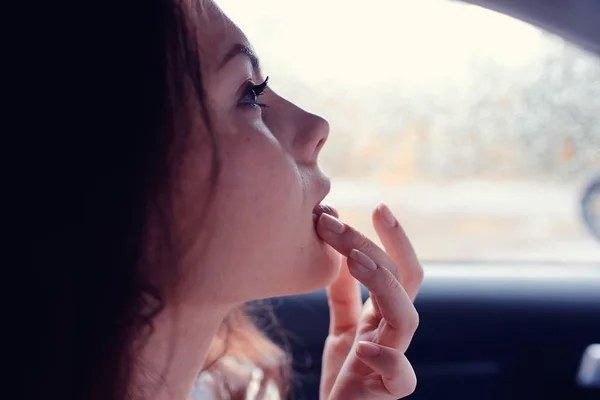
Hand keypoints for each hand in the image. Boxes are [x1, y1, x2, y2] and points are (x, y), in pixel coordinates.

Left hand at [317, 203, 422, 398]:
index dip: (393, 238)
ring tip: (352, 260)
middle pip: (401, 281)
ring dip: (382, 284)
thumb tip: (341, 247)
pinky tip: (363, 347)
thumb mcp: (342, 324)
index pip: (400, 269)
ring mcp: (393, 361)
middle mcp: (394, 332)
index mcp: (385, 314)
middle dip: (370, 246)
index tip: (378, 206)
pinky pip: (401, 378)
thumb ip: (345, 290)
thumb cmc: (346, 372)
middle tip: (333, 223)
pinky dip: (387, 359)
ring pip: (406, 317)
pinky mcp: (385, 392)